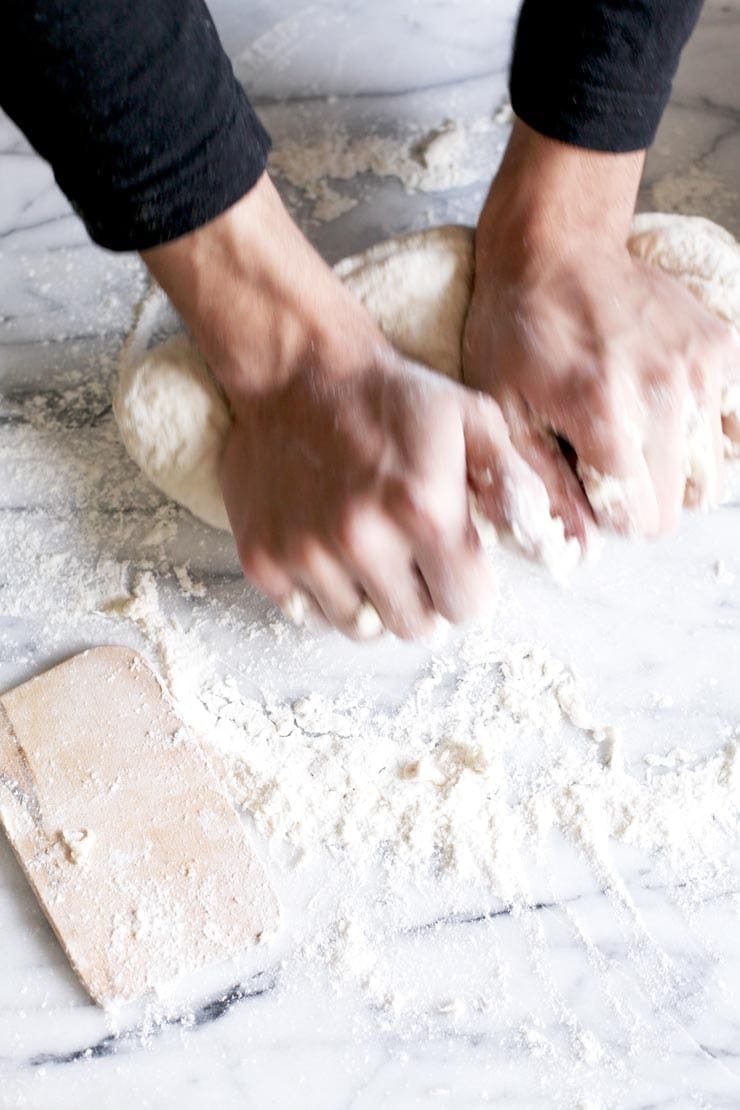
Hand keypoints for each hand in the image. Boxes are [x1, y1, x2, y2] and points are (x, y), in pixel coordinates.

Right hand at [143, 174, 548, 637]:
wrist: (298, 372)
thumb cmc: (393, 398)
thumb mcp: (473, 419)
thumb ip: (516, 484)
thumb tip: (543, 544)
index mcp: (424, 511)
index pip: (466, 608)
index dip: (468, 587)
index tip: (457, 564)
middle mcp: (362, 541)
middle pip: (415, 627)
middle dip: (424, 600)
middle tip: (415, 563)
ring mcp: (306, 554)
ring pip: (359, 627)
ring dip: (373, 601)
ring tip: (372, 556)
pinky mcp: (262, 558)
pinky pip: (305, 613)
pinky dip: (321, 592)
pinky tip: (328, 548)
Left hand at [464, 120, 739, 539]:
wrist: (556, 249)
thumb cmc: (516, 330)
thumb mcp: (503, 411)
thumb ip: (542, 485)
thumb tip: (580, 548)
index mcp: (604, 413)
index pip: (641, 520)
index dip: (611, 516)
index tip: (589, 486)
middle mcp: (664, 392)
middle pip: (677, 504)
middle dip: (641, 495)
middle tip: (606, 455)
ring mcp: (700, 367)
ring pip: (709, 472)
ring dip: (672, 467)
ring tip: (632, 428)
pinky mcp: (721, 347)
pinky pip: (730, 426)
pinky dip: (702, 432)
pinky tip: (662, 411)